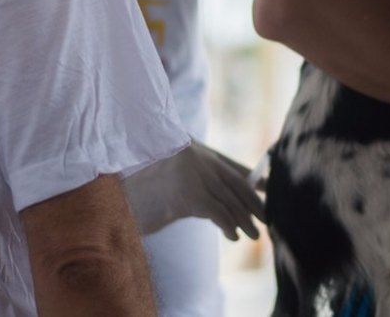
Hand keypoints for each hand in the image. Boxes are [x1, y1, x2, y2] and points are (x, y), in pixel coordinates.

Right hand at [123, 140, 264, 240]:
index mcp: (199, 154)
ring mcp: (194, 177)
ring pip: (229, 201)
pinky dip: (228, 225)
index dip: (254, 188)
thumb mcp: (178, 180)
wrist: (120, 187)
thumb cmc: (147, 184)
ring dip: (244, 220)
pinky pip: (217, 212)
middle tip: (267, 221)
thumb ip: (207, 182)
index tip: (269, 199)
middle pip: (237, 187)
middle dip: (254, 206)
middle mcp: (200, 162)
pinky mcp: (188, 196)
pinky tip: (233, 235)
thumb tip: (239, 195)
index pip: (236, 173)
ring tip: (254, 234)